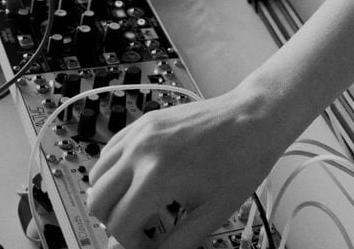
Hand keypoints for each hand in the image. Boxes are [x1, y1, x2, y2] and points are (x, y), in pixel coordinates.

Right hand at [87, 87, 287, 248]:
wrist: (256, 117)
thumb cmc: (243, 158)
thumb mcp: (213, 212)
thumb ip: (178, 242)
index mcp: (157, 175)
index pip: (119, 225)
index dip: (133, 244)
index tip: (149, 244)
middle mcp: (141, 151)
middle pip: (97, 201)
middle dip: (115, 223)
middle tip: (143, 228)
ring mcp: (140, 133)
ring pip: (96, 175)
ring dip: (111, 197)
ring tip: (141, 204)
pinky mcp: (144, 122)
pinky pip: (110, 152)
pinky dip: (114, 171)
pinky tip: (140, 180)